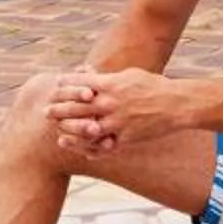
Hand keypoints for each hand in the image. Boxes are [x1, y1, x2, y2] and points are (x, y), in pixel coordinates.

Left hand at [44, 68, 186, 153]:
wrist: (176, 104)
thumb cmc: (152, 85)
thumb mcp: (129, 74)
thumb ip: (108, 78)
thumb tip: (90, 74)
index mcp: (110, 84)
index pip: (78, 83)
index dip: (64, 85)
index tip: (55, 87)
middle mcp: (110, 102)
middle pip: (76, 106)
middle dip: (58, 109)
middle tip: (46, 112)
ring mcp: (116, 121)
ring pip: (85, 129)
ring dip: (69, 131)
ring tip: (60, 133)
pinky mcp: (125, 137)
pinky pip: (103, 146)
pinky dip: (90, 148)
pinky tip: (82, 149)